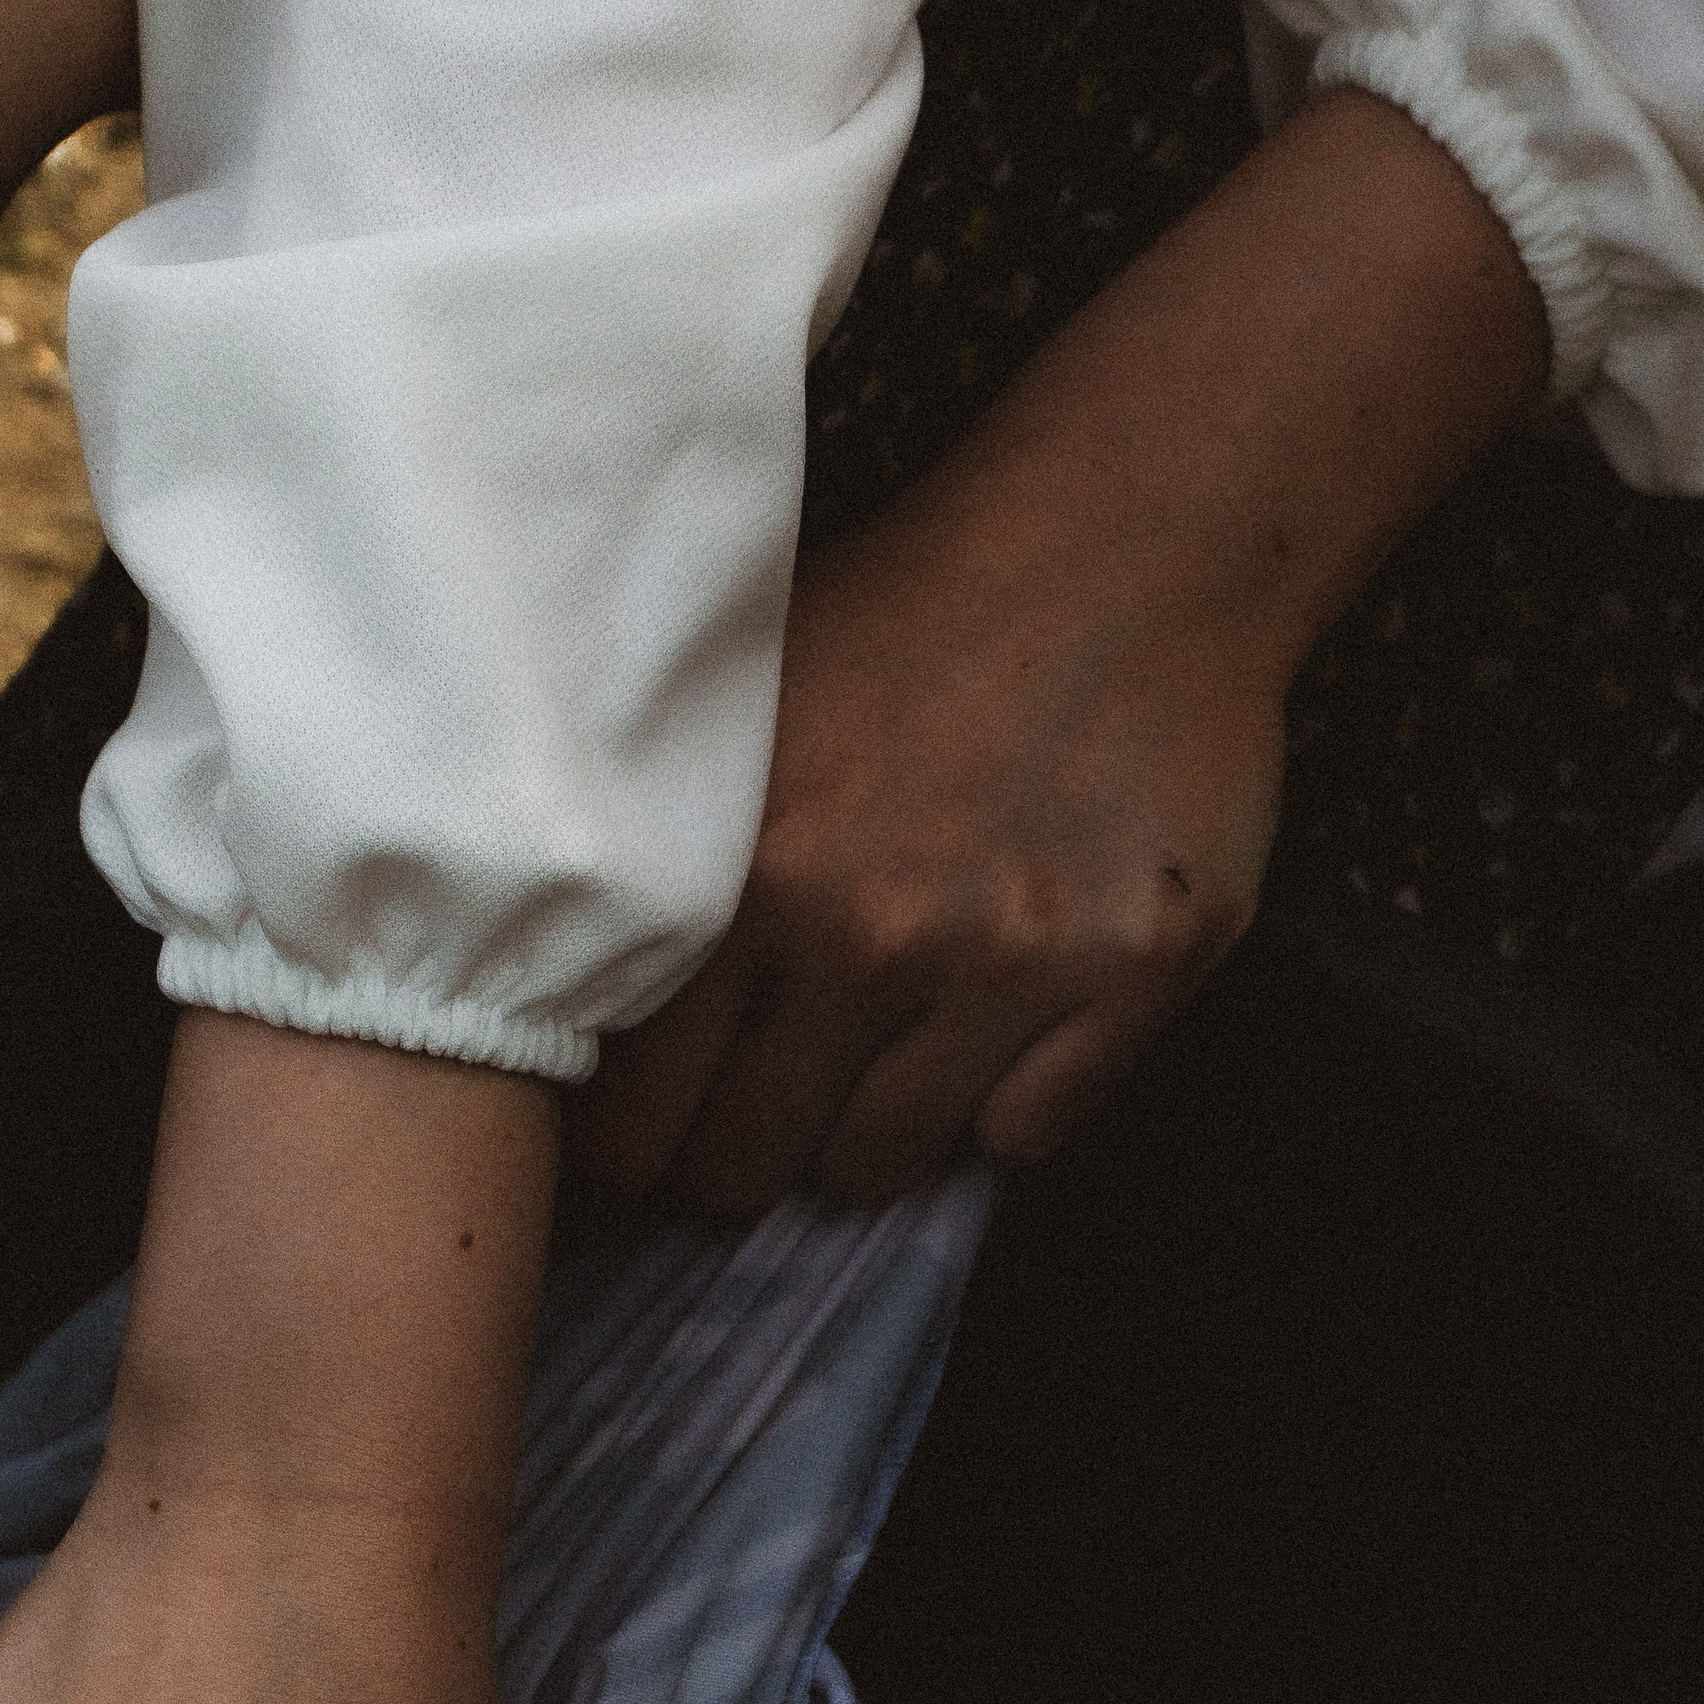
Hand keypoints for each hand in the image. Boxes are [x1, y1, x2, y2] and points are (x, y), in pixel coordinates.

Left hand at [569, 472, 1283, 1214]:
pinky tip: (990, 1023)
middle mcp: (871, 937)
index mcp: (747, 878)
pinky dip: (996, 1105)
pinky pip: (1022, 1136)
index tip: (634, 1149)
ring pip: (881, 1164)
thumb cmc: (908, 618)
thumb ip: (665, 869)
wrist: (1128, 533)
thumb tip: (566, 1004)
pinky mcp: (1136, 973)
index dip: (625, 1152)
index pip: (633, 1120)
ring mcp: (1012, 964)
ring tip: (865, 1061)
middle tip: (740, 1127)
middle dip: (729, 1164)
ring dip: (860, 1135)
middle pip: (747, 1169)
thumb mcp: (738, 717)